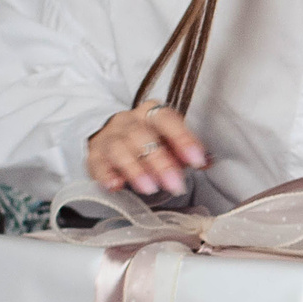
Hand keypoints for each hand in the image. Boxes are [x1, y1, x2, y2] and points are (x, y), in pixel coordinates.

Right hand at [87, 103, 207, 196]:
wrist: (111, 138)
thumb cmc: (148, 143)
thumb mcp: (170, 144)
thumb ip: (186, 152)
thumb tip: (208, 160)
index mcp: (151, 113)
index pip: (166, 119)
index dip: (182, 139)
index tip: (197, 160)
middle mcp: (128, 121)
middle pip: (142, 136)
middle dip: (161, 162)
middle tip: (175, 184)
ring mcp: (108, 137)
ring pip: (119, 148)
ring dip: (136, 169)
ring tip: (150, 188)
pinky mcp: (94, 155)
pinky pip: (97, 163)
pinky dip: (106, 174)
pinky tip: (116, 185)